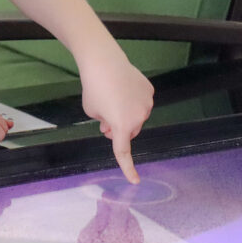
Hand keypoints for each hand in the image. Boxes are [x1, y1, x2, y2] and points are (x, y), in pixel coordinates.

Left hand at [80, 59, 153, 183]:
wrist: (103, 62)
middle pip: (129, 131)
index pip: (123, 151)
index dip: (128, 167)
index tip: (134, 180)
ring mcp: (147, 103)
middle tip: (105, 121)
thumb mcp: (92, 111)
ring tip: (110, 97)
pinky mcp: (149, 91)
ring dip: (126, 114)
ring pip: (136, 117)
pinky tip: (121, 87)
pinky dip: (132, 99)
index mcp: (122, 126)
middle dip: (119, 129)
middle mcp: (139, 117)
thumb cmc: (93, 88)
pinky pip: (140, 101)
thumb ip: (104, 123)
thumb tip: (113, 127)